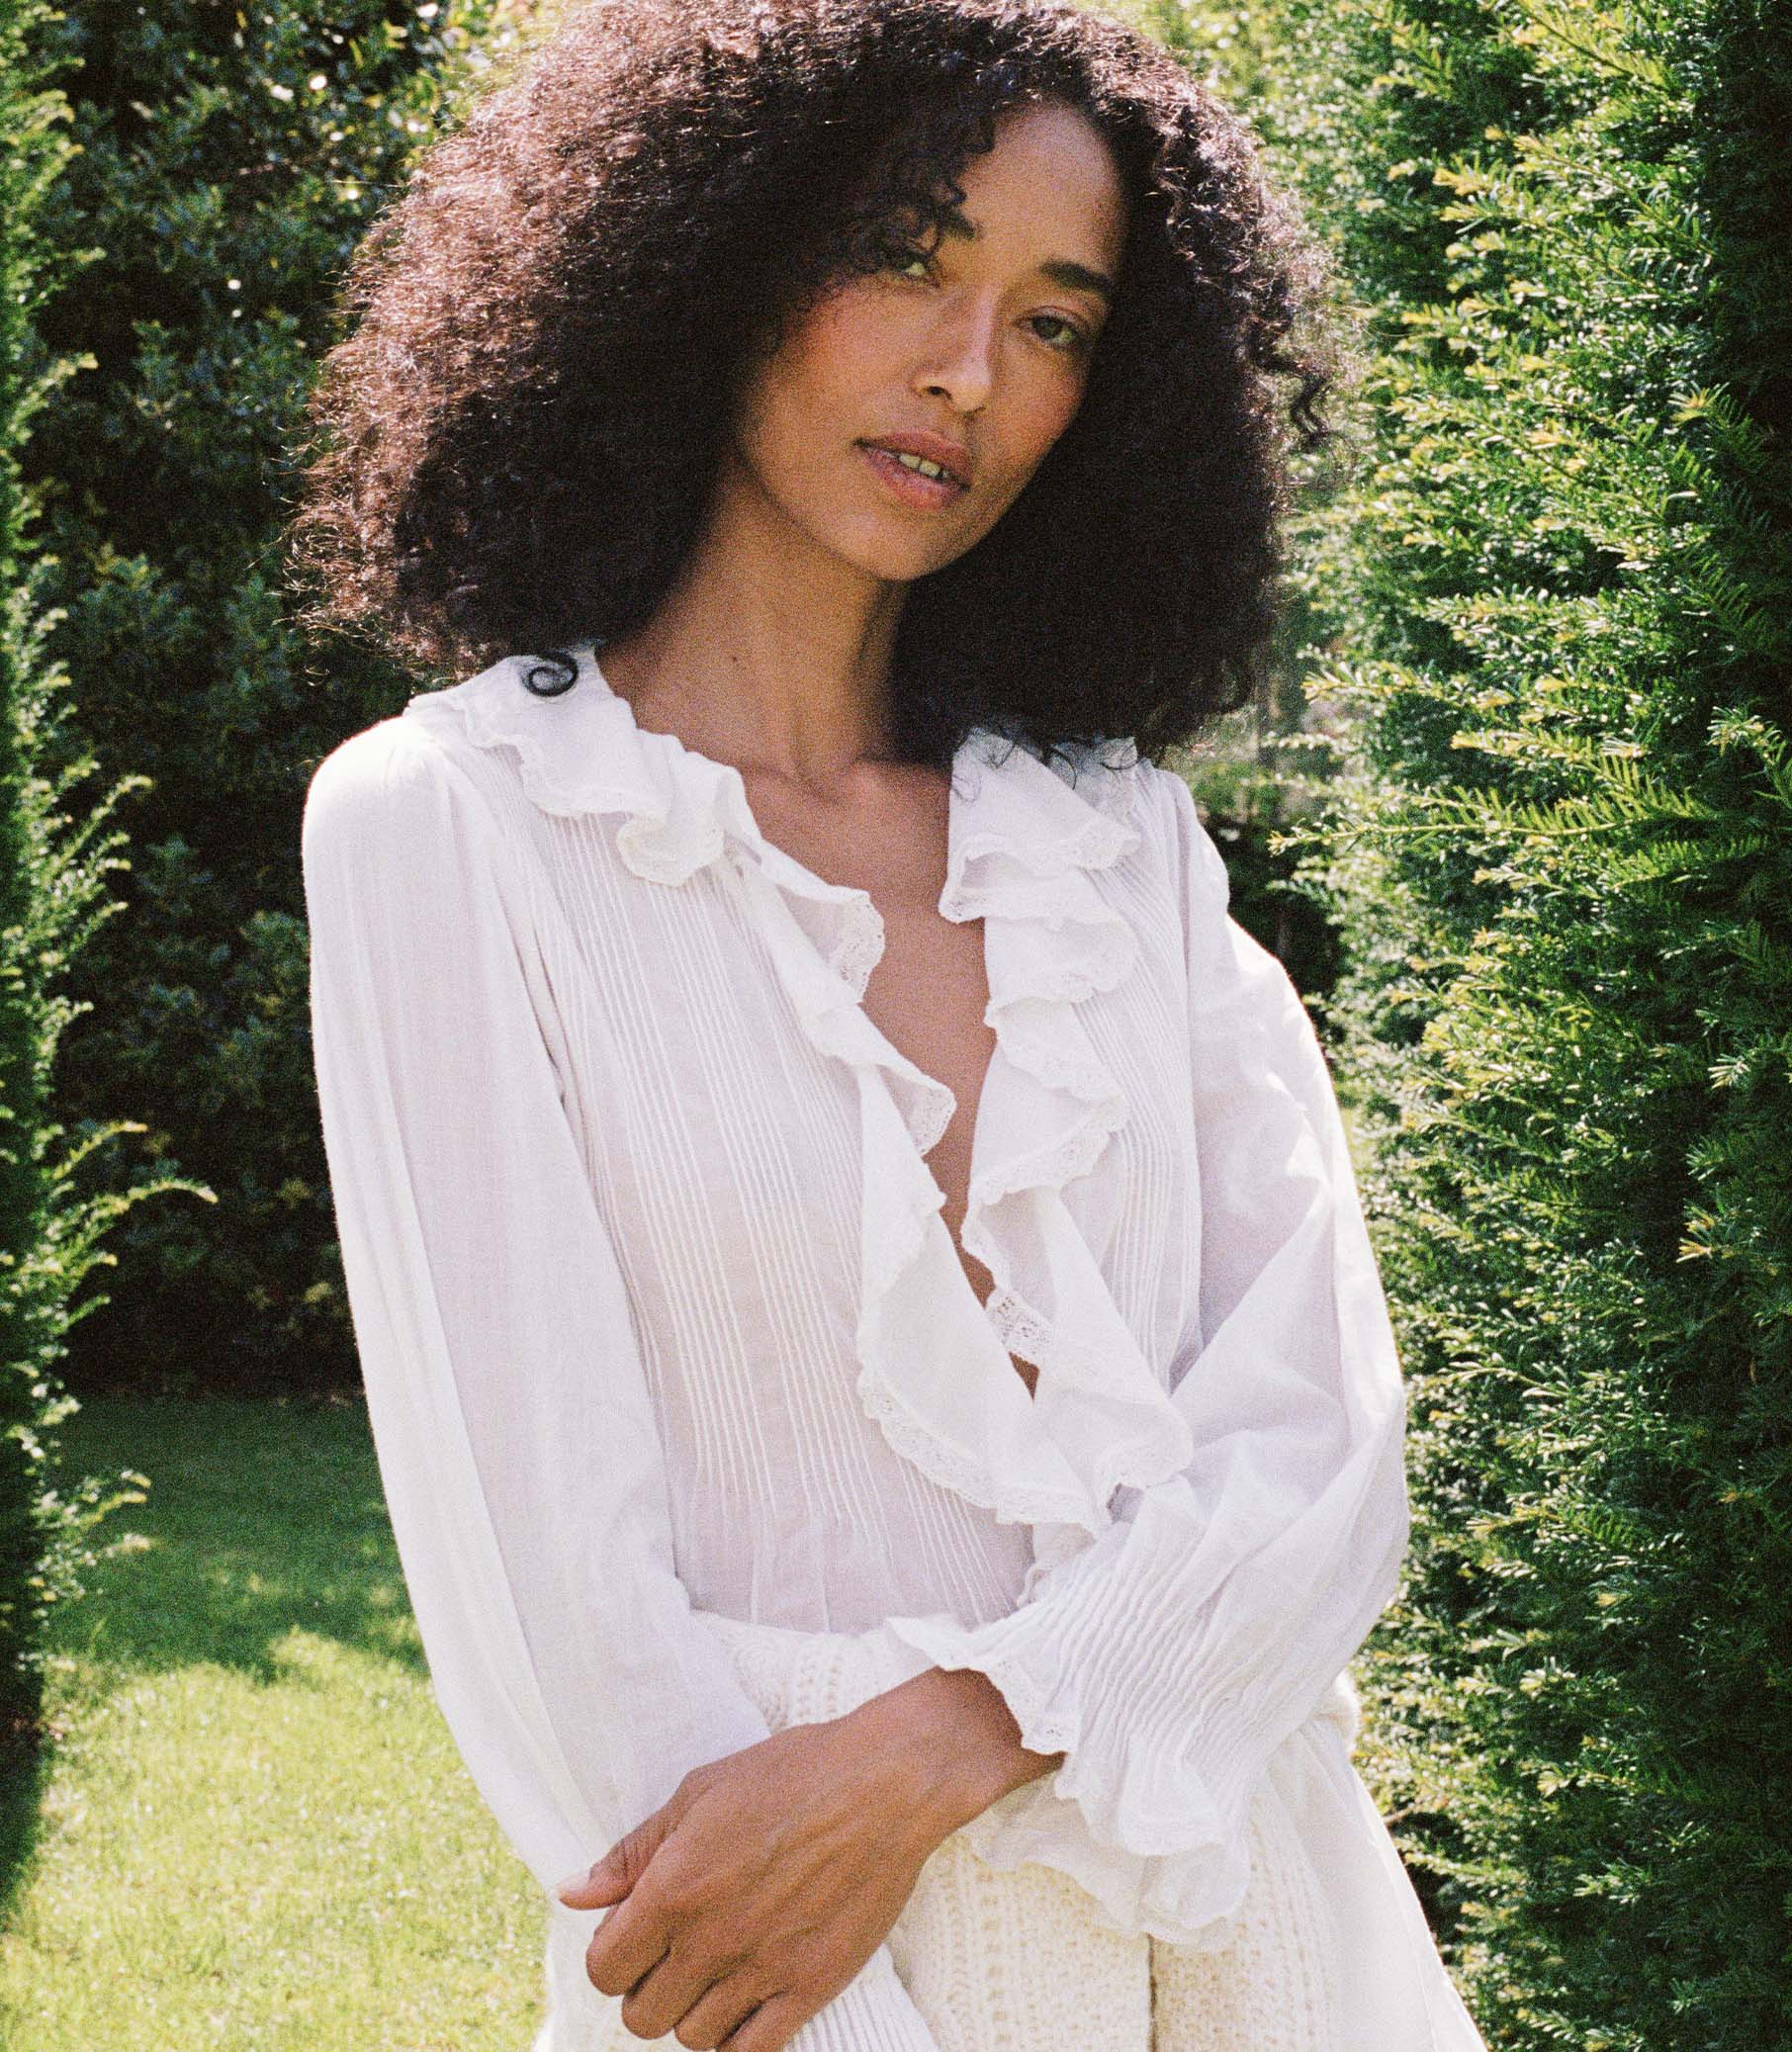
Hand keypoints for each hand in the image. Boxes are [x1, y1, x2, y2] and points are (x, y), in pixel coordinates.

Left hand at [553, 1666, 1059, 2049]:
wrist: (885, 1782)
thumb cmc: (792, 1772)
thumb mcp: (699, 1792)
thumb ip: (633, 1851)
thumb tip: (573, 1891)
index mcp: (674, 1887)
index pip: (605, 1967)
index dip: (612, 1954)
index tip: (635, 1934)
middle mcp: (711, 1938)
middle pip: (643, 2016)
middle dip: (647, 1988)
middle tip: (674, 1955)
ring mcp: (763, 1968)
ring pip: (694, 2038)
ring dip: (693, 2011)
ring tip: (715, 1971)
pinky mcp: (812, 1986)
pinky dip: (738, 2038)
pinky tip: (747, 2001)